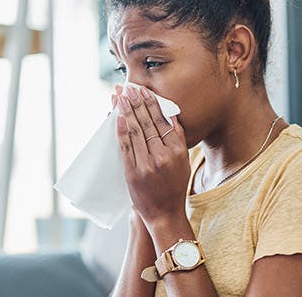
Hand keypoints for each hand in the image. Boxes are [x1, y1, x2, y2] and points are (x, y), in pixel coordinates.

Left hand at [114, 86, 188, 225]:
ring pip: (135, 131)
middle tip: (130, 87)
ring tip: (122, 96)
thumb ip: (179, 138)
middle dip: (137, 102)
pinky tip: (117, 117)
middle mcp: (163, 156)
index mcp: (178, 151)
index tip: (145, 90)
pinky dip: (121, 130)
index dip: (152, 104)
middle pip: (147, 123)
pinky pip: (125, 147)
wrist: (164, 214)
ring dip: (127, 111)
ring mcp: (147, 164)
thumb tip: (172, 115)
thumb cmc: (174, 187)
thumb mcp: (184, 162)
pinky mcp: (133, 173)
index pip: (162, 121)